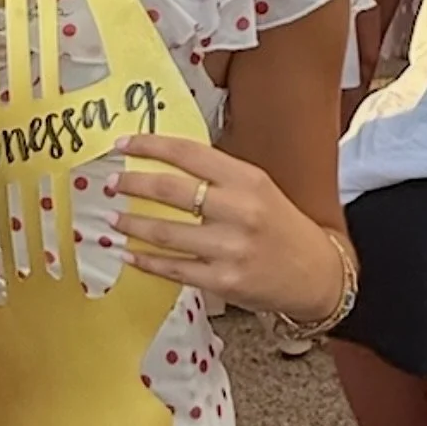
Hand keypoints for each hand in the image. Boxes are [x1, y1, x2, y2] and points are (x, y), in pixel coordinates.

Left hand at [107, 135, 344, 321]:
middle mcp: (239, 210)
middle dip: (132, 185)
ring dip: (132, 224)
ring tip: (113, 219)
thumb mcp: (257, 187)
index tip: (122, 145)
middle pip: (170, 190)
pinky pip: (173, 268)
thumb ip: (217, 176)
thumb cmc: (279, 224)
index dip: (149, 146)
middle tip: (110, 185)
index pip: (188, 153)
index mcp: (247, 179)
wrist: (316, 273)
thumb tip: (161, 163)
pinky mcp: (223, 280)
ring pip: (165, 233)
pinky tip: (128, 253)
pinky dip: (145, 260)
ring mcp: (230, 248)